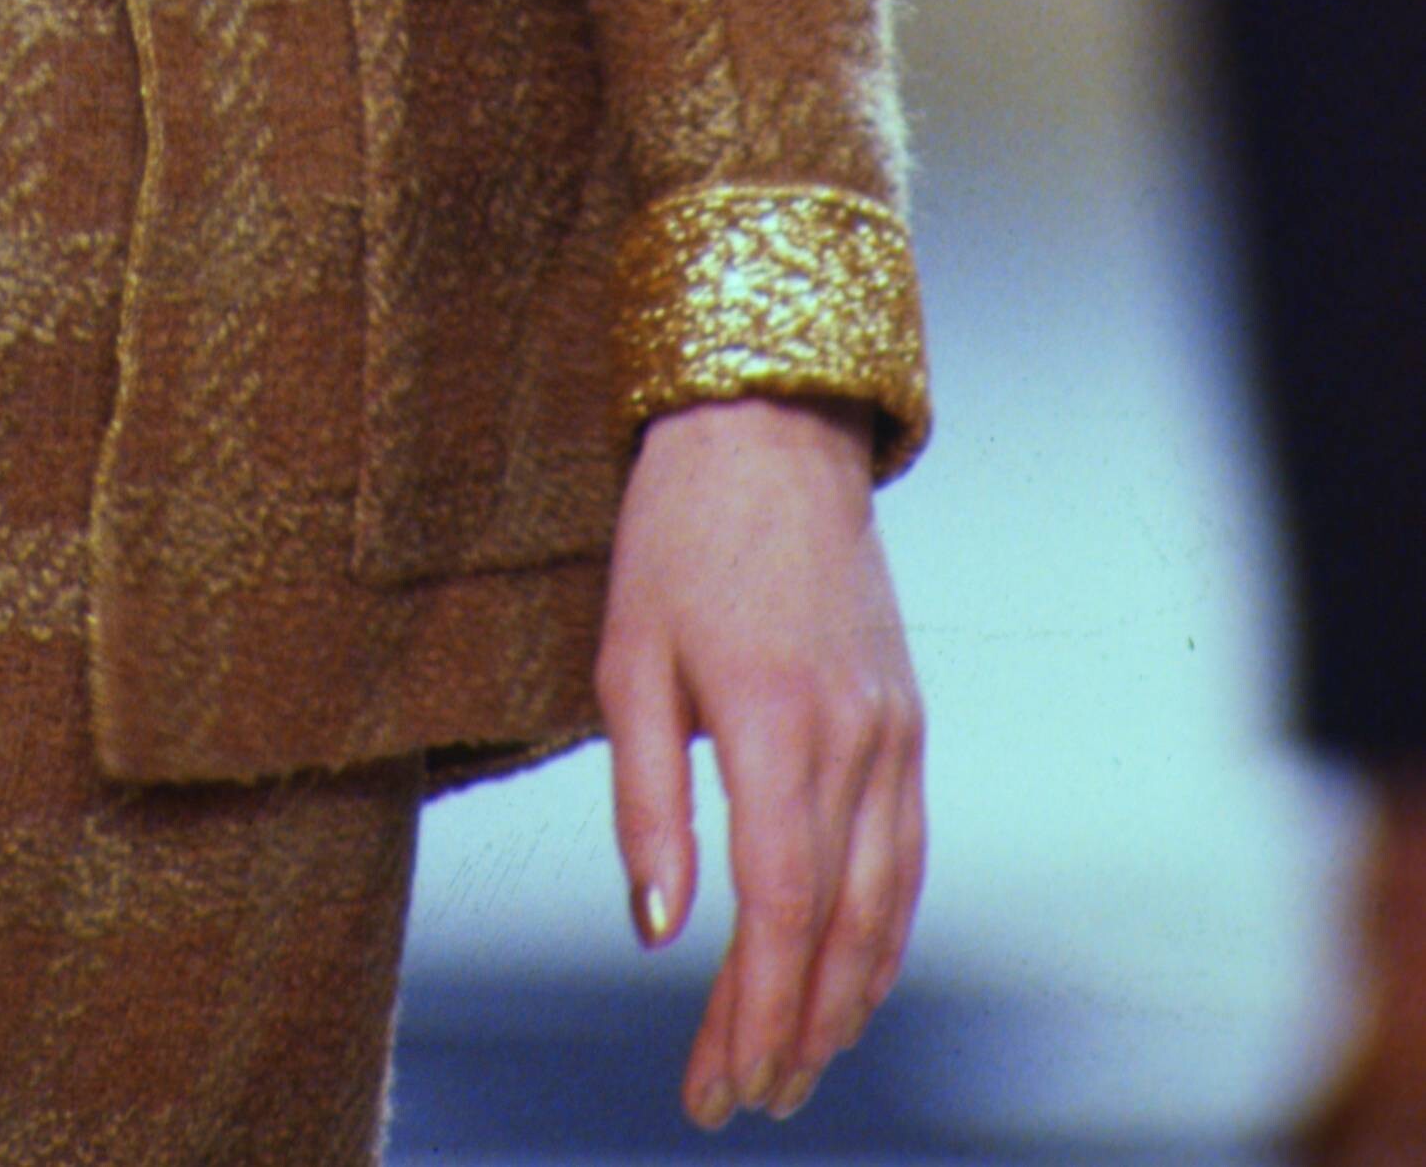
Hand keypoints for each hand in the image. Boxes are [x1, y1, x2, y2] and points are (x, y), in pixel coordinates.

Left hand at [595, 394, 923, 1127]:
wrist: (770, 433)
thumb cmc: (681, 534)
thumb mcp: (627, 657)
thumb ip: (645, 800)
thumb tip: (660, 930)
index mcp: (775, 722)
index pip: (779, 911)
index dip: (751, 1013)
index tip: (714, 1086)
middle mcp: (853, 738)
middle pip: (838, 930)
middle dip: (792, 1032)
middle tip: (745, 1100)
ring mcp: (894, 732)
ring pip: (888, 906)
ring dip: (846, 1002)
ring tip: (794, 1065)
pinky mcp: (907, 722)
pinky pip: (906, 854)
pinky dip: (884, 934)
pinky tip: (850, 977)